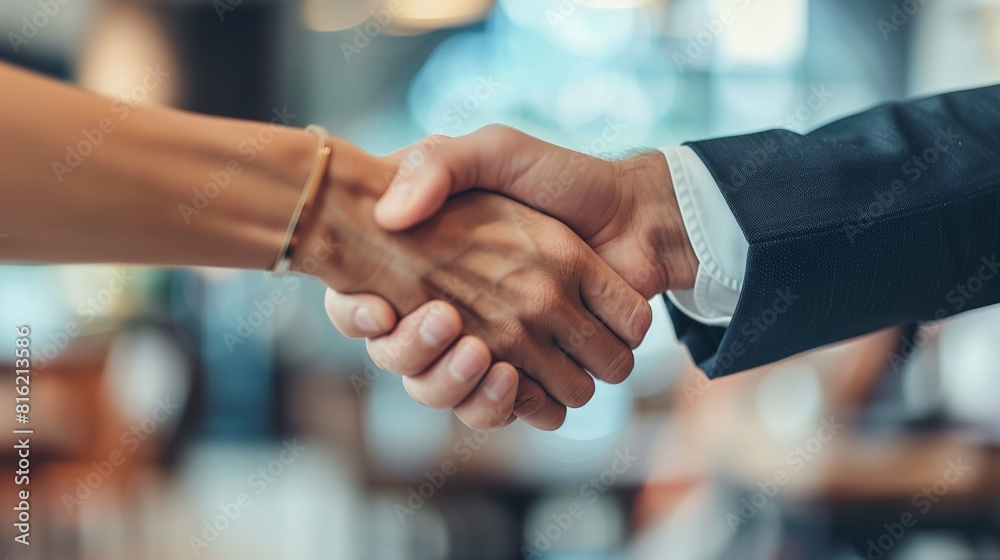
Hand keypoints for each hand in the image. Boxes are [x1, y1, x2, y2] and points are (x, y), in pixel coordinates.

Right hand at [296, 137, 651, 429]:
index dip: (355, 316)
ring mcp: (494, 349)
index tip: (381, 307)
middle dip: (418, 356)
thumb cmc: (559, 179)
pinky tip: (517, 378)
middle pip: (403, 364)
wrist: (632, 215)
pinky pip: (506, 411)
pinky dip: (512, 405)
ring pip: (449, 396)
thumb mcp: (495, 151)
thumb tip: (389, 215)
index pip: (357, 306)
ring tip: (487, 352)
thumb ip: (440, 165)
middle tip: (450, 323)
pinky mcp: (536, 374)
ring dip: (464, 384)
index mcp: (426, 266)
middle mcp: (451, 315)